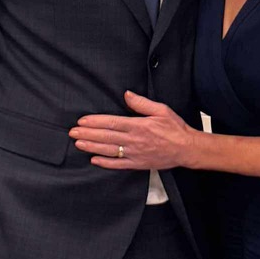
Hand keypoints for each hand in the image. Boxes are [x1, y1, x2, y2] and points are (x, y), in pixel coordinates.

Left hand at [70, 91, 201, 170]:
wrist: (186, 149)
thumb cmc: (175, 128)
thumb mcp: (161, 110)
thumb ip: (142, 103)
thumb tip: (127, 94)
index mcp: (138, 125)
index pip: (112, 123)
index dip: (95, 122)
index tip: (82, 121)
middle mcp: (134, 140)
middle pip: (106, 136)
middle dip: (88, 134)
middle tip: (73, 132)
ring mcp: (135, 153)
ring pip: (109, 150)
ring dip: (92, 147)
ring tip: (78, 143)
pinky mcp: (138, 164)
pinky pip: (118, 164)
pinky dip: (105, 163)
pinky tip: (94, 160)